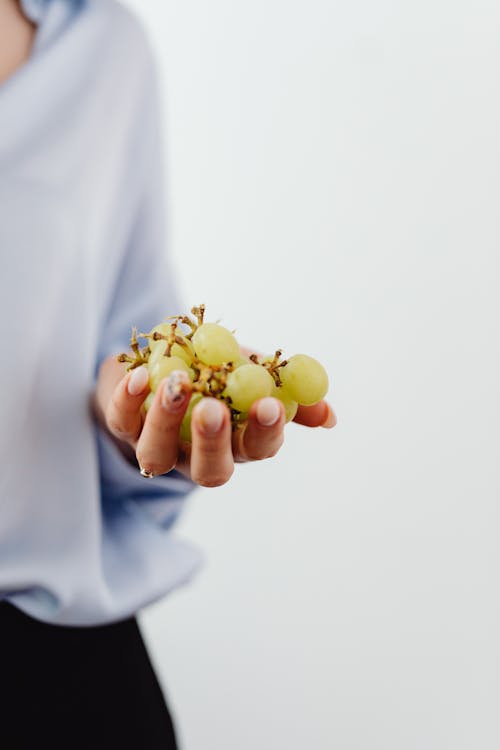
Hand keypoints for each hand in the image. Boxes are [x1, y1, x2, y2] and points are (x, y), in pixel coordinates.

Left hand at [93, 355, 335, 486]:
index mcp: (236, 442)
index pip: (258, 450)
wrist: (155, 363)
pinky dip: (128, 400)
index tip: (270, 404)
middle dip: (212, 442)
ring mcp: (158, 445)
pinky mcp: (123, 426)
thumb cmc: (212, 372)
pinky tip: (139, 374)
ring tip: (176, 382)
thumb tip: (328, 417)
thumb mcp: (251, 373)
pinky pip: (122, 422)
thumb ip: (286, 390)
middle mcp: (197, 455)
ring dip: (166, 420)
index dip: (266, 433)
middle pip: (209, 469)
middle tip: (214, 409)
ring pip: (157, 454)